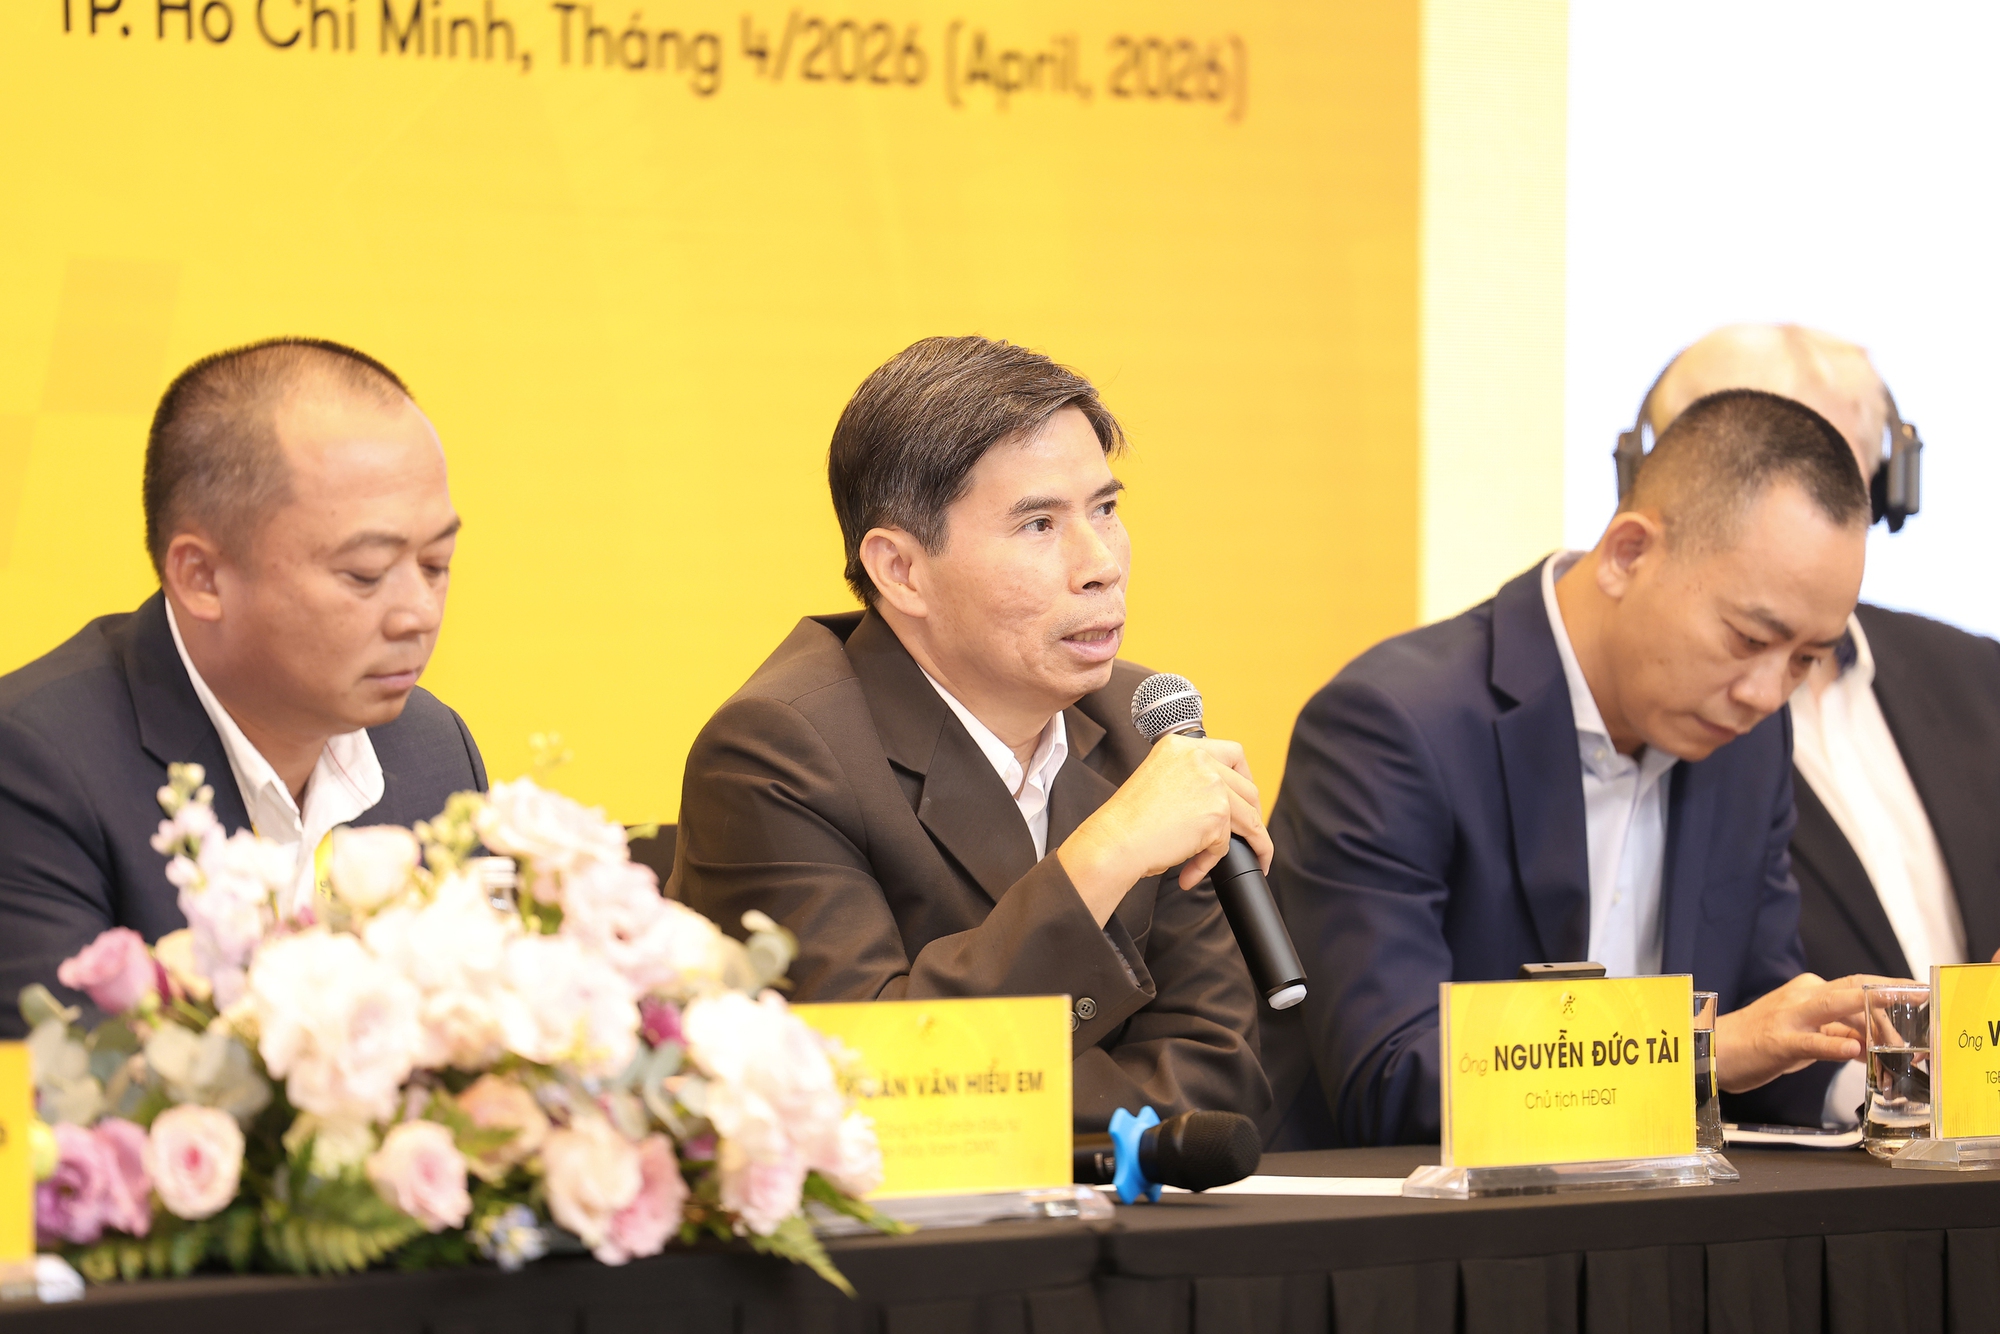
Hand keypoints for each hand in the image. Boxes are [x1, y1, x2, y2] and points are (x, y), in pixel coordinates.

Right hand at [1056, 734, 1268, 925]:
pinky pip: (1226, 845)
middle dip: (1253, 814)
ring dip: (1252, 842)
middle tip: (1250, 835)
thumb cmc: (1127, 821)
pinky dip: (1211, 862)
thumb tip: (1223, 803)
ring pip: (1248, 817)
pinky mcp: (1217, 814)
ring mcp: (1211, 784)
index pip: (1232, 753)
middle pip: (1247, 787)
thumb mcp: (1160, 782)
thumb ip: (1189, 781)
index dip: (1246, 778)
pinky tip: (1191, 873)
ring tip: (1246, 860)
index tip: (1246, 799)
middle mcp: (1199, 758)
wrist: (1113, 841)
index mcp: (1182, 746)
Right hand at [1713, 972, 1902, 1092]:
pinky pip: (1811, 1040)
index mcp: (1809, 991)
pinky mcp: (1778, 1041)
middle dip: (1891, 992)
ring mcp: (1789, 1017)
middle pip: (1854, 989)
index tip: (1921, 992)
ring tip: (1899, 1025)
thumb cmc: (1759, 1042)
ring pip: (1835, 1006)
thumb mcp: (1805, 1034)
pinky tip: (1852, 1049)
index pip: (1858, 986)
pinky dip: (1833, 1043)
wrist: (1713, 1048)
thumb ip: (1837, 1034)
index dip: (1891, 987)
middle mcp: (1802, 996)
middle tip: (1923, 998)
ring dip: (1871, 1014)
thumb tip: (1873, 1045)